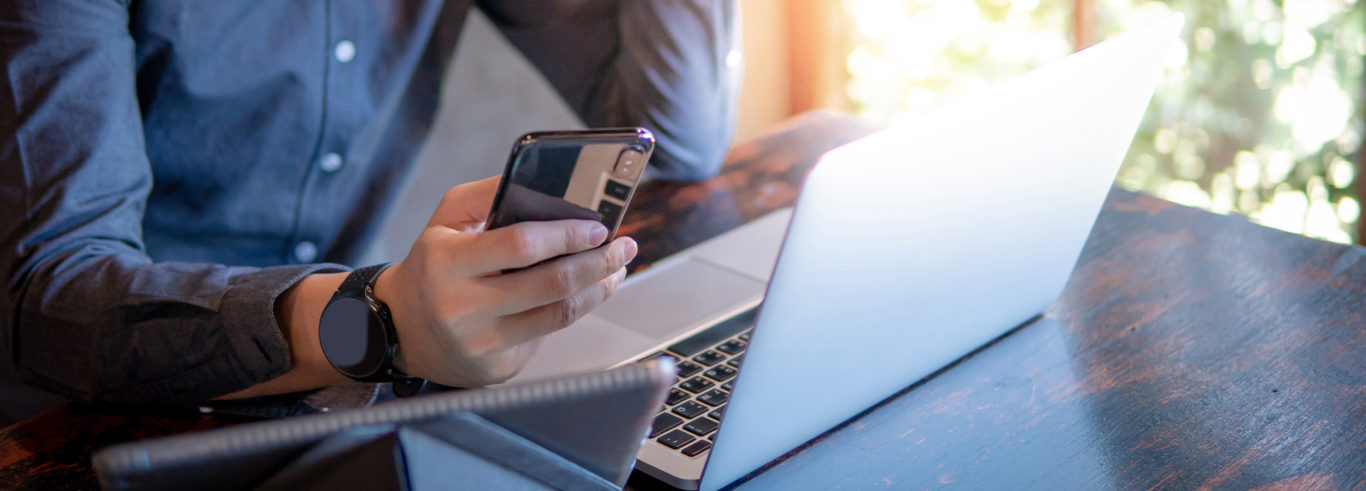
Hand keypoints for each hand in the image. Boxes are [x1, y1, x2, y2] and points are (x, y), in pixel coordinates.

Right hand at [371, 176, 635, 386]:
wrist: (399, 328)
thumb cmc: (433, 264)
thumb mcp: (446, 219)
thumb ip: (490, 194)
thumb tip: (545, 181)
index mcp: (447, 261)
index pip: (522, 246)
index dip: (567, 235)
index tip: (598, 227)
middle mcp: (462, 307)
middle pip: (551, 284)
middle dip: (598, 263)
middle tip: (623, 247)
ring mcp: (481, 343)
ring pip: (559, 315)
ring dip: (598, 289)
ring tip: (615, 269)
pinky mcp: (496, 368)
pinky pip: (546, 337)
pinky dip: (570, 312)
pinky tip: (583, 294)